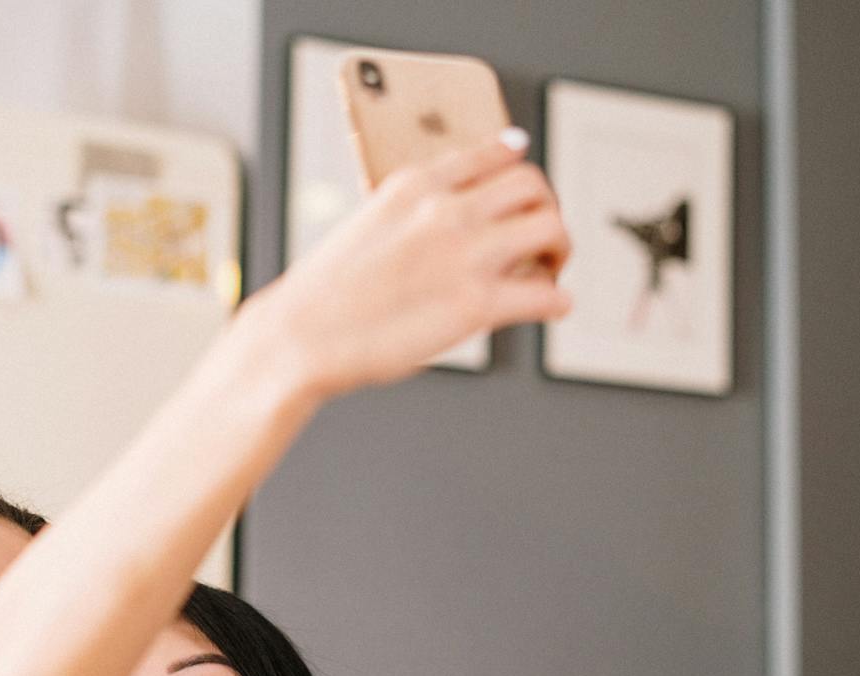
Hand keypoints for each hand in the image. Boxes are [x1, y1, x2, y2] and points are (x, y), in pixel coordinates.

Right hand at [241, 130, 571, 400]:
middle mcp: (445, 210)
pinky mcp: (476, 304)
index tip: (522, 167)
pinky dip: (558, 302)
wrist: (299, 337)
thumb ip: (409, 216)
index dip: (515, 163)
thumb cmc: (322, 296)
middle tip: (540, 238)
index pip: (489, 153)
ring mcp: (464, 255)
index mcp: (414, 185)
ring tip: (548, 271)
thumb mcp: (365, 225)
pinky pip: (546, 295)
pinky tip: (550, 309)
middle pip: (532, 185)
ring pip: (550, 227)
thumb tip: (441, 229)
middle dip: (544, 210)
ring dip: (559, 248)